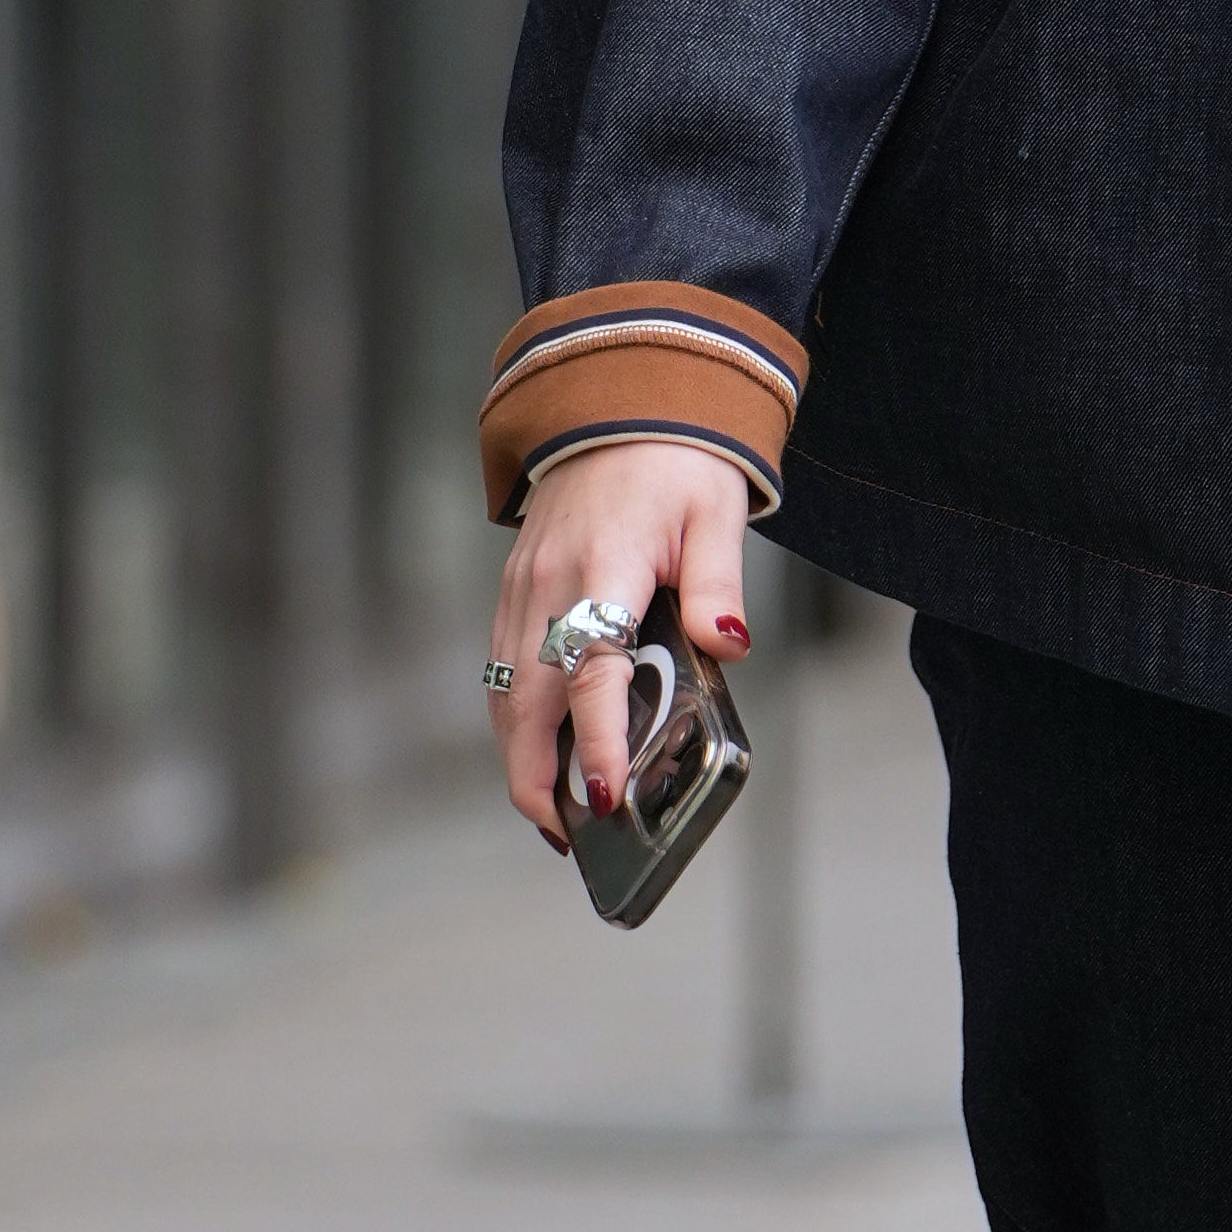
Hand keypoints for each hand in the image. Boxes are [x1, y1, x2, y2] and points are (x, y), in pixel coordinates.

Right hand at [488, 437, 755, 849]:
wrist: (615, 395)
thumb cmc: (675, 457)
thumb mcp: (716, 513)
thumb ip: (719, 582)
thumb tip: (728, 643)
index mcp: (603, 567)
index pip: (593, 671)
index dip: (597, 739)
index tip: (601, 797)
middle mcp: (548, 583)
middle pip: (526, 701)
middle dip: (536, 776)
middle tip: (568, 836)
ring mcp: (522, 585)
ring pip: (505, 691)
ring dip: (519, 756)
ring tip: (553, 812)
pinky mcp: (515, 585)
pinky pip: (502, 665)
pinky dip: (513, 718)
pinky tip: (539, 750)